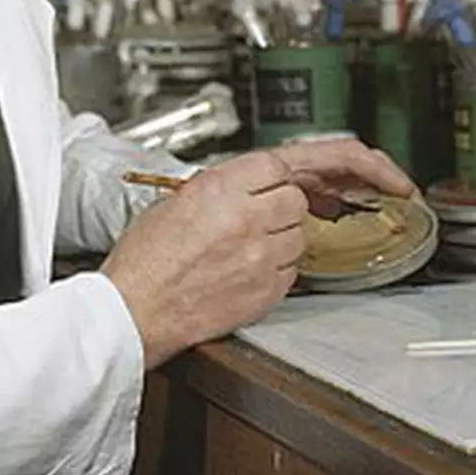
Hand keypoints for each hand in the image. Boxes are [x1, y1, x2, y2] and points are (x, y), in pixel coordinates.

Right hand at [101, 139, 416, 368]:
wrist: (132, 312)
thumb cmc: (144, 261)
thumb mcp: (177, 201)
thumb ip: (225, 188)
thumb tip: (259, 184)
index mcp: (222, 186)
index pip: (289, 162)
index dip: (317, 167)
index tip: (343, 174)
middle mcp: (248, 218)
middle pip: (298, 200)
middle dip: (285, 207)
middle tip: (260, 219)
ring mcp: (261, 257)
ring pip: (300, 237)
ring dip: (281, 239)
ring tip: (238, 251)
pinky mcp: (267, 292)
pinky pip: (292, 271)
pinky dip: (277, 270)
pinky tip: (243, 273)